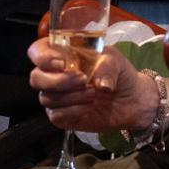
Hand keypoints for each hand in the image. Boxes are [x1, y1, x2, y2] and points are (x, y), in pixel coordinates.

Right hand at [27, 38, 156, 132]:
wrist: (132, 100)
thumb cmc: (119, 73)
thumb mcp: (115, 61)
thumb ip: (106, 66)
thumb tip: (100, 84)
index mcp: (62, 55)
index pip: (37, 52)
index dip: (42, 57)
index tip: (62, 63)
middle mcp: (54, 75)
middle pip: (36, 78)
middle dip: (58, 80)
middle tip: (83, 80)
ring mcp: (57, 96)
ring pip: (46, 98)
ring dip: (71, 96)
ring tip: (94, 94)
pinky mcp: (62, 116)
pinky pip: (55, 115)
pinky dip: (72, 111)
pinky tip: (88, 108)